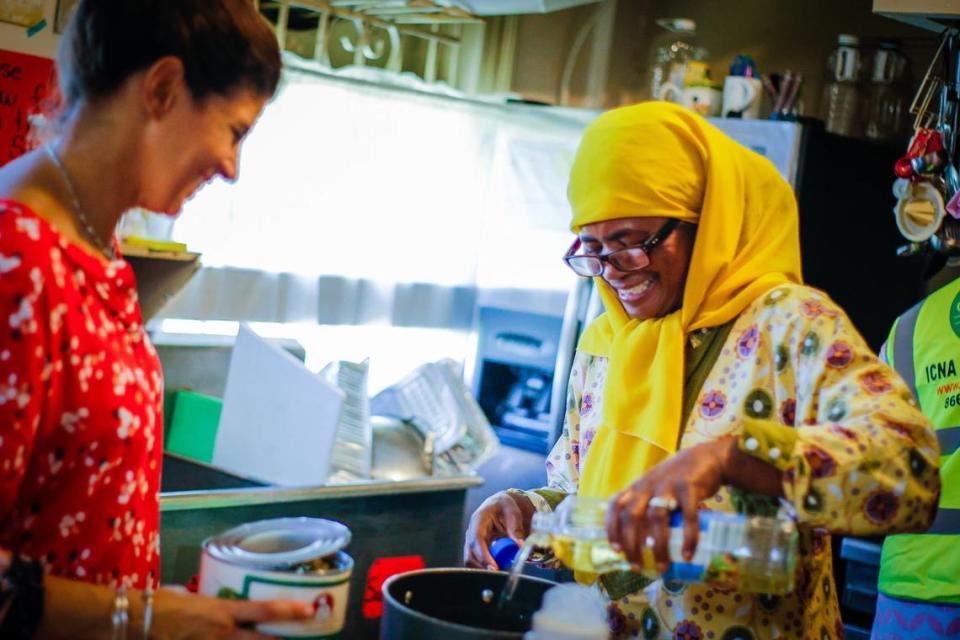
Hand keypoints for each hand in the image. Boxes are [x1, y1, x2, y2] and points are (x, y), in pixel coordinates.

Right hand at [150, 588, 313, 639]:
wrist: (133, 621)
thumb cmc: (160, 604)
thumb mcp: (193, 599)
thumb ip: (213, 604)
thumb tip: (224, 604)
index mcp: (223, 611)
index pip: (265, 610)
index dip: (291, 611)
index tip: (312, 609)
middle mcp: (223, 633)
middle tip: (307, 638)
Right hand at [463, 491, 534, 569]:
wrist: (500, 505)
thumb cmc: (505, 507)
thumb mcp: (512, 512)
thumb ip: (515, 528)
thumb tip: (520, 546)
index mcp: (478, 520)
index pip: (477, 540)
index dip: (483, 556)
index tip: (494, 568)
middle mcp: (471, 532)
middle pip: (470, 555)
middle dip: (483, 567)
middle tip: (500, 574)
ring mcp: (471, 542)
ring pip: (471, 561)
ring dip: (485, 569)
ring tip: (502, 569)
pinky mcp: (475, 549)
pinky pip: (477, 562)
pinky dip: (487, 567)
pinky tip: (499, 568)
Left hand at [606, 438, 735, 573]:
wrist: (707, 458)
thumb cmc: (677, 480)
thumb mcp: (656, 489)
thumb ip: (647, 508)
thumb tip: (642, 545)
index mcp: (637, 487)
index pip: (615, 506)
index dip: (612, 527)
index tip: (616, 550)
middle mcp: (648, 486)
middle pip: (631, 516)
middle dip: (632, 544)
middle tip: (637, 566)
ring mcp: (668, 485)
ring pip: (657, 518)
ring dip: (659, 546)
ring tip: (663, 566)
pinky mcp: (689, 487)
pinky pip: (688, 516)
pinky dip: (688, 537)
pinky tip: (687, 554)